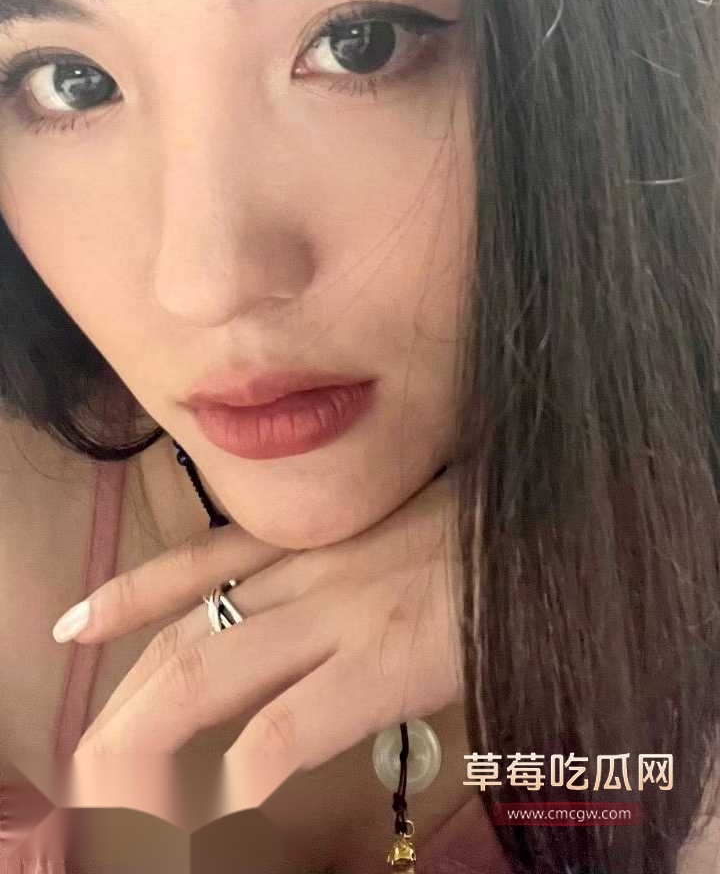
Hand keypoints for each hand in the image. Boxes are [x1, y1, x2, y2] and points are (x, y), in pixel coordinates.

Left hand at [64, 466, 461, 811]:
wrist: (561, 522)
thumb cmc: (492, 526)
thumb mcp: (409, 526)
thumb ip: (356, 561)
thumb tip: (320, 606)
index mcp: (315, 538)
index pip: (198, 561)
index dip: (133, 593)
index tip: (81, 621)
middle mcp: (308, 569)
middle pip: (186, 638)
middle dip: (128, 705)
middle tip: (90, 764)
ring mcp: (340, 612)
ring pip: (209, 675)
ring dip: (152, 744)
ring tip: (122, 803)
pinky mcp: (382, 659)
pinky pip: (289, 726)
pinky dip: (245, 773)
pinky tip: (226, 810)